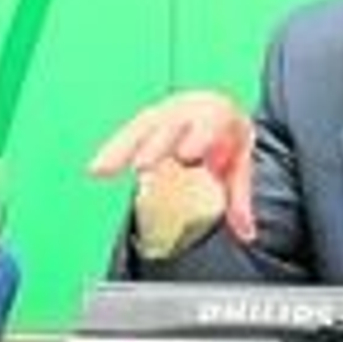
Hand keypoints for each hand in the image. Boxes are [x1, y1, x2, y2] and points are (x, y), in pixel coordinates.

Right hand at [88, 91, 256, 241]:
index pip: (209, 122)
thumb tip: (246, 234)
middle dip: (155, 144)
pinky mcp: (146, 122)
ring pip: (140, 128)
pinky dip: (111, 151)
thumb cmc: (227, 136)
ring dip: (119, 148)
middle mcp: (187, 111)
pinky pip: (126, 134)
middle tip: (142, 165)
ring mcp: (164, 114)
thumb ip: (239, 200)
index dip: (198, 136)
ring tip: (100, 170)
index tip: (187, 154)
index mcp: (215, 116)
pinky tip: (96, 168)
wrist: (216, 107)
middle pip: (169, 125)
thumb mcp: (239, 164)